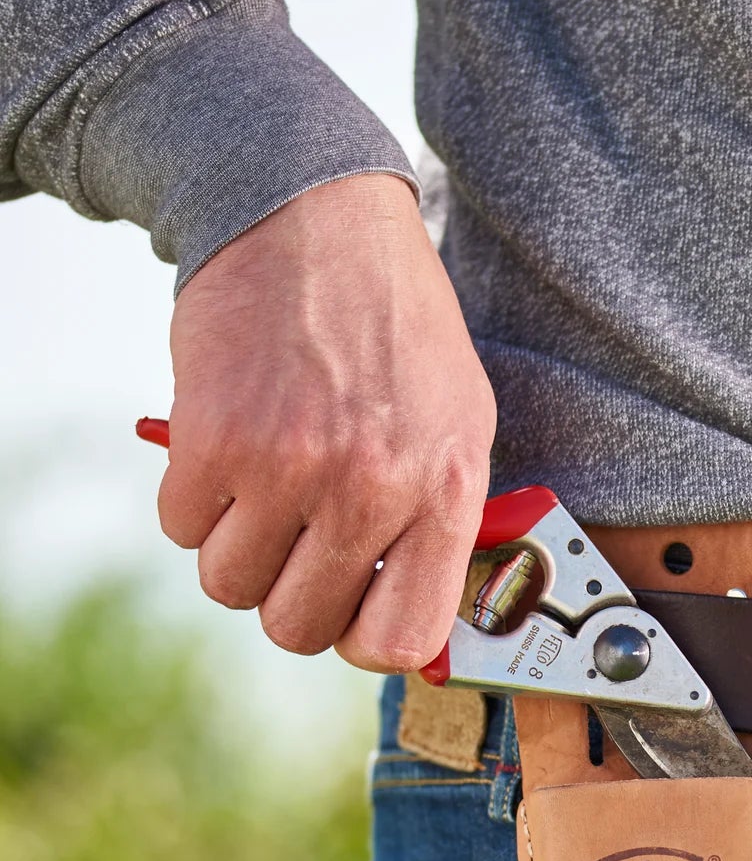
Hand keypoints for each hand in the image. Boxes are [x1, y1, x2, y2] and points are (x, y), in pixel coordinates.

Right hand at [160, 173, 495, 670]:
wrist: (313, 218)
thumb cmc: (396, 328)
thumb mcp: (461, 421)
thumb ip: (442, 522)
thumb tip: (411, 621)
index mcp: (445, 490)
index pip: (404, 639)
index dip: (366, 642)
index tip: (355, 614)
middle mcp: (371, 488)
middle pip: (298, 627)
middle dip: (290, 598)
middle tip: (299, 545)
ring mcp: (289, 467)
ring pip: (230, 586)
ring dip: (238, 550)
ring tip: (266, 489)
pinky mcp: (213, 439)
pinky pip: (180, 530)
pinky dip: (194, 503)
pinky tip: (230, 449)